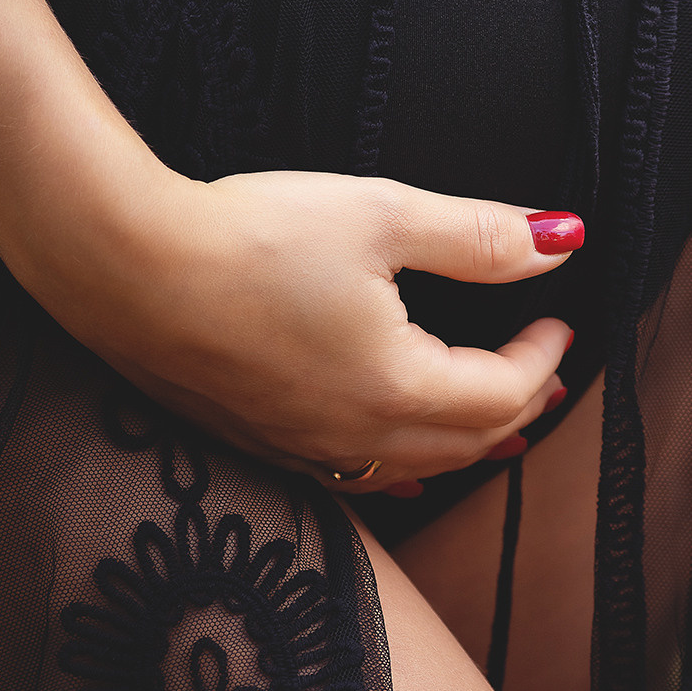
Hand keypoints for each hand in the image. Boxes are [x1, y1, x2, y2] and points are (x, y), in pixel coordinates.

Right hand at [32, 165, 579, 492]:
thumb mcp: (384, 215)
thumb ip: (478, 236)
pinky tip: (400, 461)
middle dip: (520, 406)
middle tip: (550, 370)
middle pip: (466, 443)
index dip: (543, 356)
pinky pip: (357, 475)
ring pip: (412, 467)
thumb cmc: (256, 236)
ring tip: (501, 424)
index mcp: (398, 388)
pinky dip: (403, 464)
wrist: (129, 267)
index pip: (502, 393)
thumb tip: (560, 240)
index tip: (562, 317)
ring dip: (467, 443)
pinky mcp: (262, 437)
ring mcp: (304, 446)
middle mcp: (355, 437)